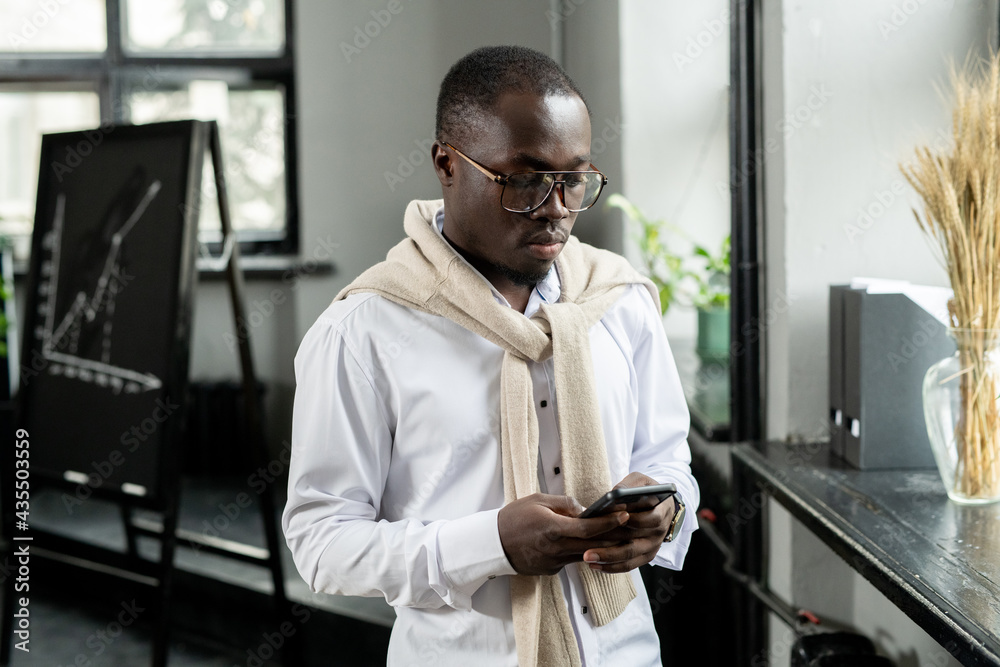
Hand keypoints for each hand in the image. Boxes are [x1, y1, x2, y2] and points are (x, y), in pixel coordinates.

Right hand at [498, 493, 628, 575]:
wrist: (493, 544)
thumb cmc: (514, 517)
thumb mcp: (538, 500)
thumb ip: (564, 504)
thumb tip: (585, 510)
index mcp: (553, 529)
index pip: (588, 528)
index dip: (609, 522)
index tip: (624, 514)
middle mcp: (556, 549)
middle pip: (594, 546)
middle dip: (615, 537)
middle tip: (632, 528)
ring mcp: (554, 562)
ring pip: (586, 556)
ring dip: (602, 547)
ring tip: (618, 536)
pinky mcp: (551, 570)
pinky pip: (572, 560)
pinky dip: (582, 552)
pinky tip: (588, 544)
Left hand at [581, 472, 674, 573]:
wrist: (659, 505)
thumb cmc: (646, 490)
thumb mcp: (640, 481)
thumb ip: (628, 486)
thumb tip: (612, 496)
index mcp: (662, 512)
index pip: (648, 520)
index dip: (629, 521)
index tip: (607, 522)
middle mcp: (659, 533)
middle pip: (634, 544)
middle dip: (610, 548)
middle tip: (587, 550)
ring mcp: (652, 546)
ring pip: (630, 557)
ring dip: (608, 559)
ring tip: (587, 558)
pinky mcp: (645, 555)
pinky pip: (629, 565)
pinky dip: (612, 567)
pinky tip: (594, 565)